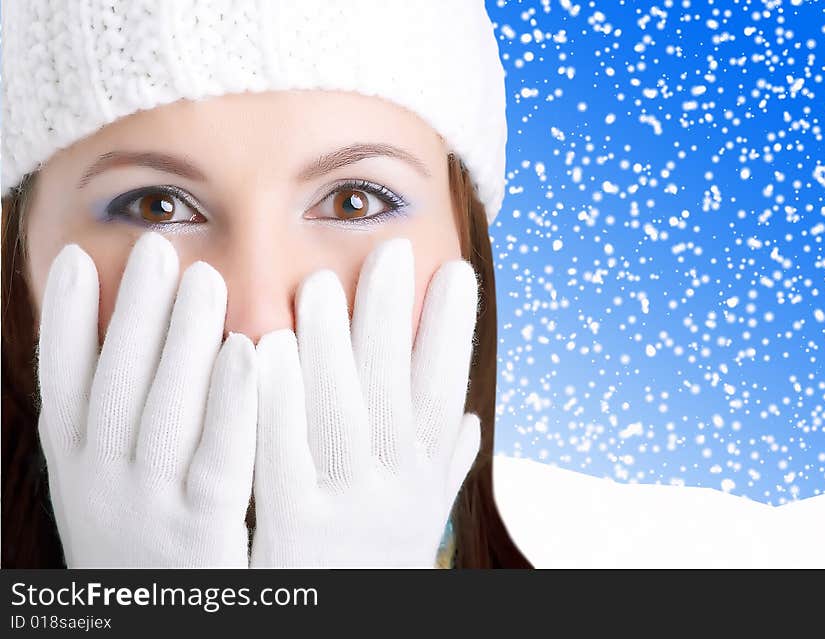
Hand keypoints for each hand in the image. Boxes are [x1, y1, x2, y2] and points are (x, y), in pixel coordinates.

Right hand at [38, 232, 256, 566]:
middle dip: (133, 310)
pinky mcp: (203, 533)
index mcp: (75, 468)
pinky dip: (231, 402)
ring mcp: (147, 509)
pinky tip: (249, 350)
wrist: (162, 633)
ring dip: (180, 339)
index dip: (64, 318)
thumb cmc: (142, 552)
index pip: (61, 380)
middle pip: (115, 382)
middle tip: (158, 247)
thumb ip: (114, 427)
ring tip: (201, 276)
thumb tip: (125, 347)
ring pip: (163, 409)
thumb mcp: (108, 490)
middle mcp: (100, 484)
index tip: (73, 258)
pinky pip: (218, 457)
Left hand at [251, 239, 480, 566]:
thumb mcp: (418, 519)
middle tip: (389, 253)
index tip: (456, 273)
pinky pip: (283, 459)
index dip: (452, 333)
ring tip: (319, 282)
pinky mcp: (292, 535)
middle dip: (394, 321)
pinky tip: (263, 348)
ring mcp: (346, 512)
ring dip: (333, 348)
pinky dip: (276, 403)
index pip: (445, 393)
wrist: (339, 631)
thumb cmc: (373, 565)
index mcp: (424, 479)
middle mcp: (395, 492)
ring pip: (343, 416)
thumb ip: (442, 468)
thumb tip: (469, 423)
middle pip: (397, 393)